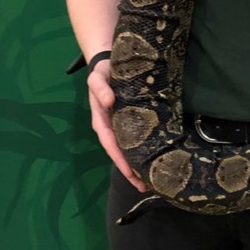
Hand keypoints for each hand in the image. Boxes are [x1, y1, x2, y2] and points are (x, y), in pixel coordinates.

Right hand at [87, 61, 147, 191]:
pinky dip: (143, 149)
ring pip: (128, 148)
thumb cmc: (101, 72)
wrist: (109, 63)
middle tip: (145, 186)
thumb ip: (100, 89)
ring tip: (150, 180)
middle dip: (130, 170)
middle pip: (120, 152)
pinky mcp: (131, 119)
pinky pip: (136, 137)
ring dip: (137, 164)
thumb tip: (109, 101)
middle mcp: (111, 126)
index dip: (119, 159)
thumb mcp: (96, 78)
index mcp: (101, 121)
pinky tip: (154, 157)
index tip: (130, 173)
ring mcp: (121, 124)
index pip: (111, 144)